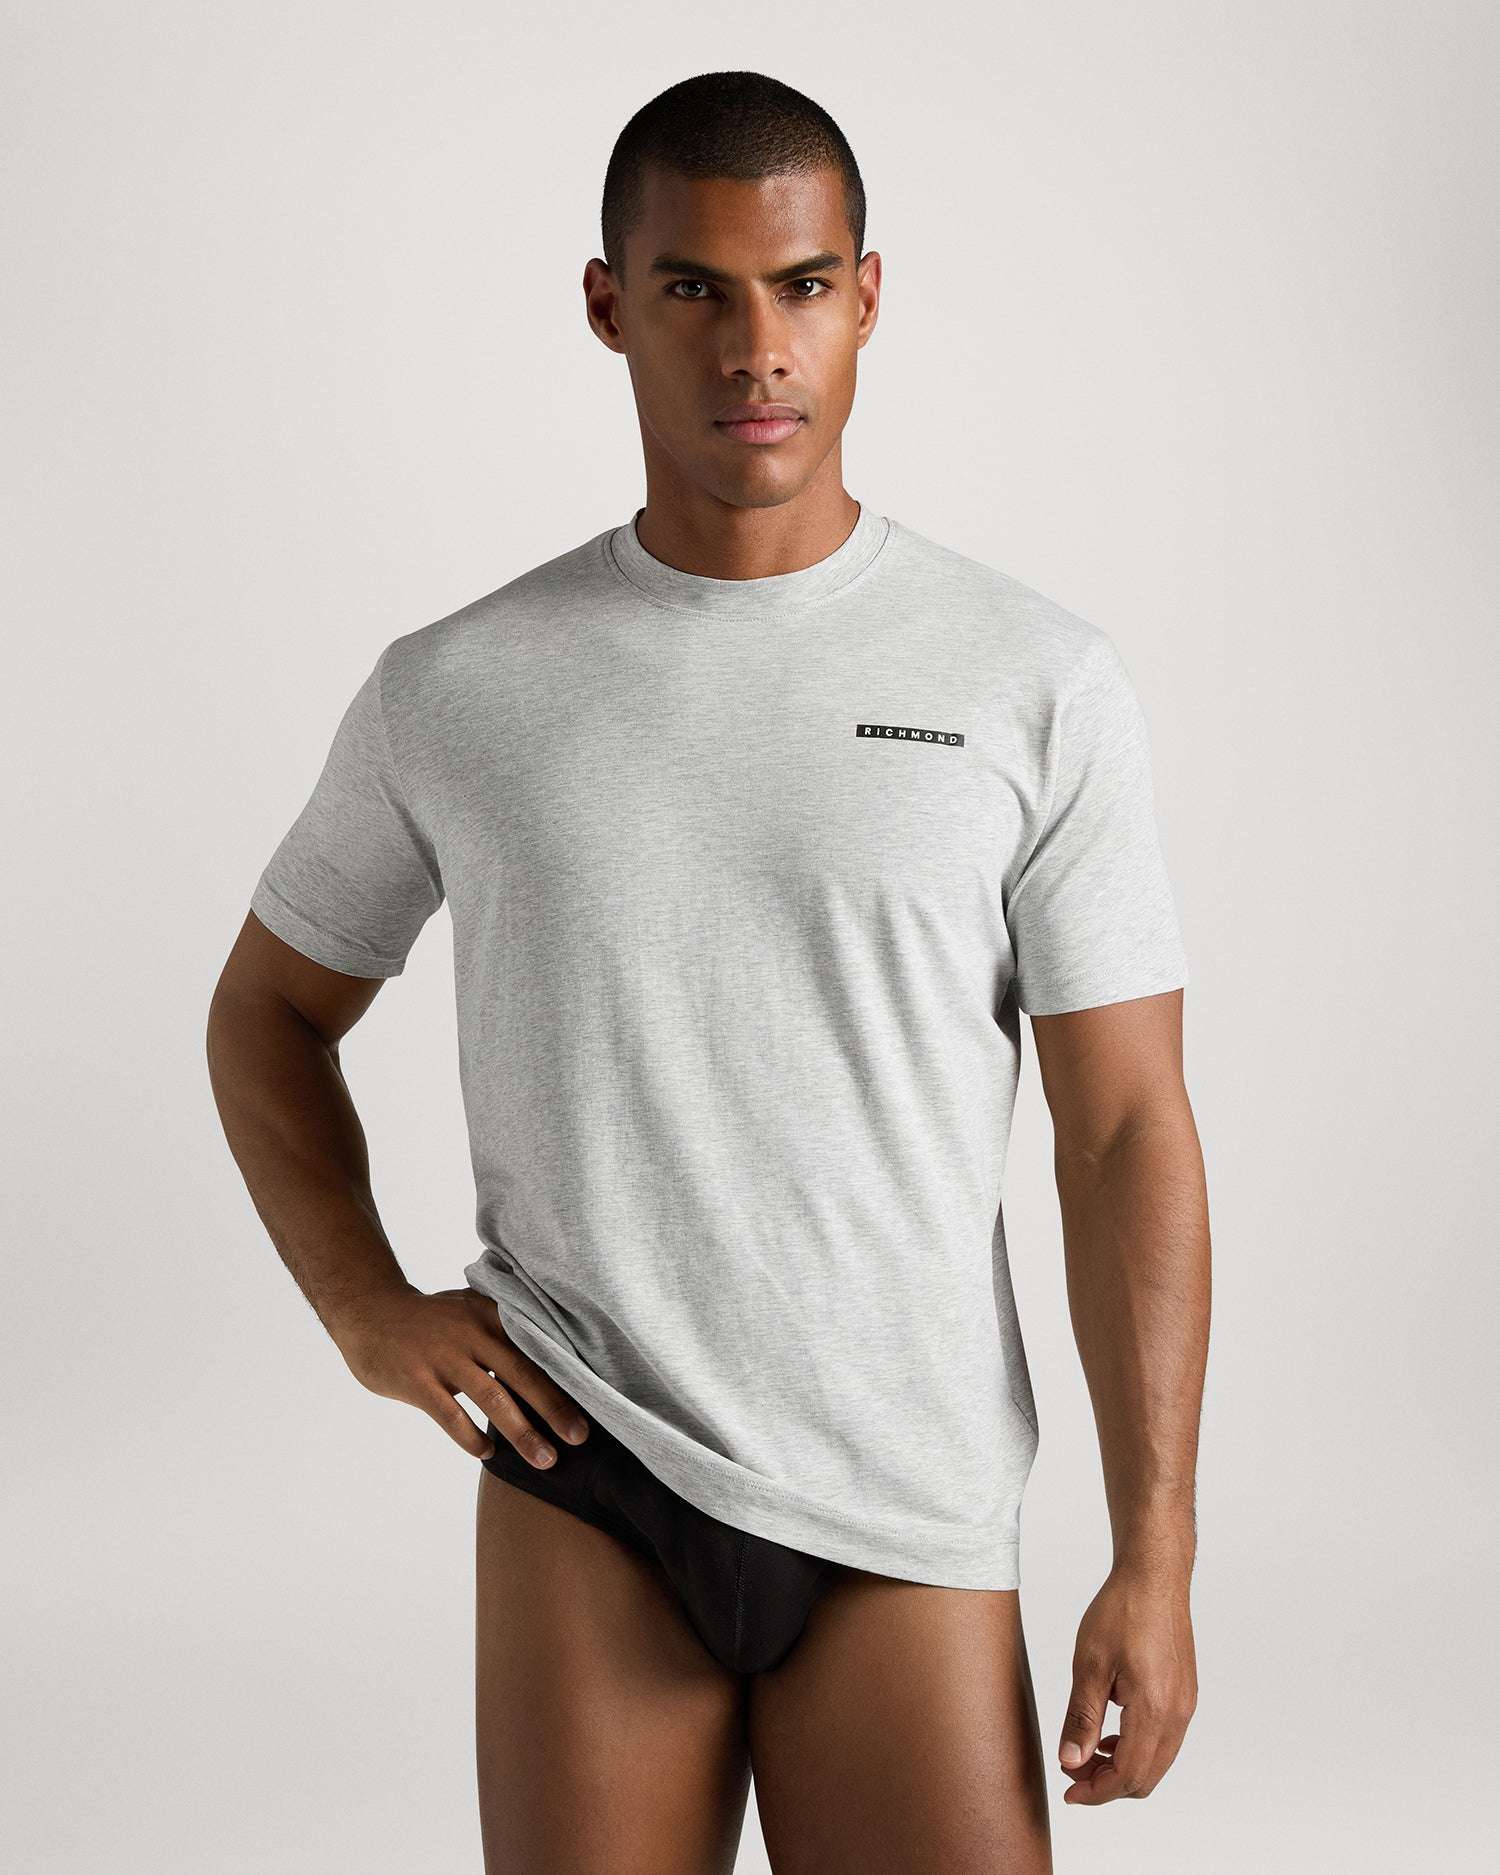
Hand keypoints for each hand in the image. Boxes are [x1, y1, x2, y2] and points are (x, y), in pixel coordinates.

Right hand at [329, 1283, 590, 1467]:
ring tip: (546, 1460)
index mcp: (491, 1314)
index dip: (566, 1376)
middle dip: (555, 1409)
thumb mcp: (471, 1308)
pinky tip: (488, 1453)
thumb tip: (556, 1354)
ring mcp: (443, 1357)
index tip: (596, 1402)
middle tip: (580, 1438)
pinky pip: (450, 1416)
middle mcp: (472, 1333)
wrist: (370, 1312)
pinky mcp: (417, 1380)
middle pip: (523, 1374)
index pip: (536, 1348)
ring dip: (521, 1433)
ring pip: (492, 1399)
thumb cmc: (432, 1319)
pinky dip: (471, 1437)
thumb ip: (506, 1326)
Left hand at [1057, 1564, 1197, 1802]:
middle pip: (1146, 1777)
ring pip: (1157, 1761)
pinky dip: (1137, 1748)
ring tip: (1087, 1751)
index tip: (1069, 1791)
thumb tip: (1071, 1762)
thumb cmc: (1121, 1611)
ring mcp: (1186, 1705)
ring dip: (1123, 1767)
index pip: (1128, 1775)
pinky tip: (1111, 1731)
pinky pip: (1164, 1740)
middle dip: (1108, 1784)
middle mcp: (1178, 1714)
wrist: (1153, 1576)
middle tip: (1073, 1772)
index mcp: (1155, 1709)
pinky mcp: (1185, 1694)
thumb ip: (1082, 1719)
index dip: (1096, 1792)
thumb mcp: (1089, 1665)